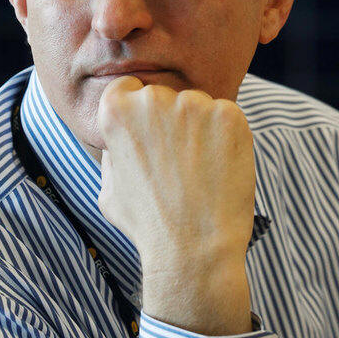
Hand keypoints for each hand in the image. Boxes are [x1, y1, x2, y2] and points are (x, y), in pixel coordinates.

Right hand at [96, 75, 255, 271]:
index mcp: (117, 110)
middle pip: (164, 95)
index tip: (149, 133)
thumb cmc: (148, 224)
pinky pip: (226, 116)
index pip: (128, 87)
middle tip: (177, 159)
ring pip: (196, 105)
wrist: (194, 250)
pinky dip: (225, 136)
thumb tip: (120, 137)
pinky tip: (219, 166)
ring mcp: (194, 104)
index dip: (138, 111)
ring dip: (198, 127)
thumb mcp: (109, 189)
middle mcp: (153, 99)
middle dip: (169, 120)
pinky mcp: (229, 114)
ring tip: (199, 168)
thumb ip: (111, 154)